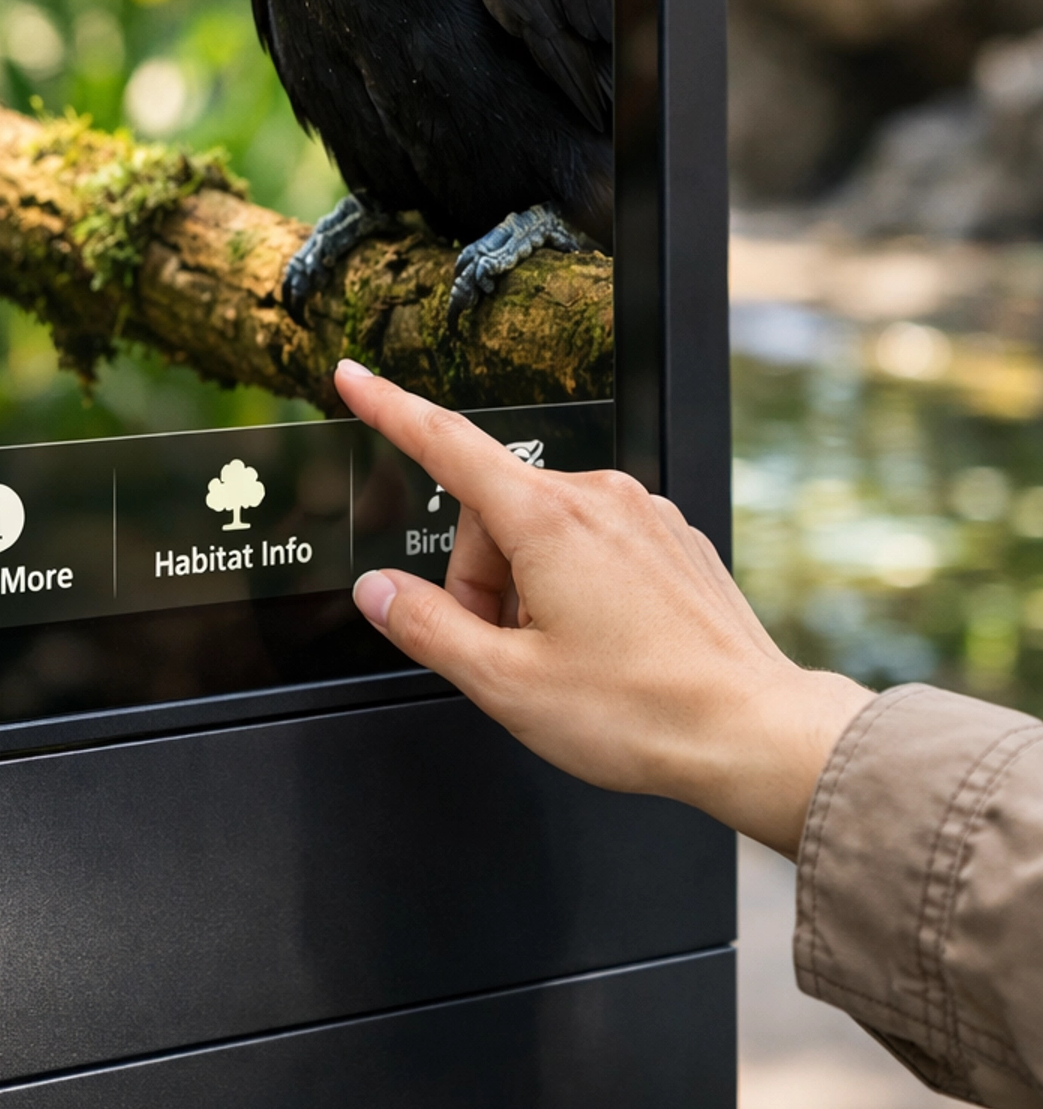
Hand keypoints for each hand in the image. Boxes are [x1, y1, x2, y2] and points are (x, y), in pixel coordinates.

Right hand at [336, 360, 869, 857]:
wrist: (753, 732)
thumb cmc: (641, 712)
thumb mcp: (506, 684)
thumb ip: (427, 628)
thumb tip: (380, 591)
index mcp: (548, 518)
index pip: (446, 443)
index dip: (388, 407)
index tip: (353, 376)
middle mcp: (599, 496)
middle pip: (494, 513)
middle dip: (479, 579)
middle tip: (503, 654)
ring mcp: (643, 512)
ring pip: (544, 530)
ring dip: (528, 587)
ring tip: (562, 660)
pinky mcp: (672, 537)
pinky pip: (595, 543)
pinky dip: (576, 586)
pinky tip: (603, 647)